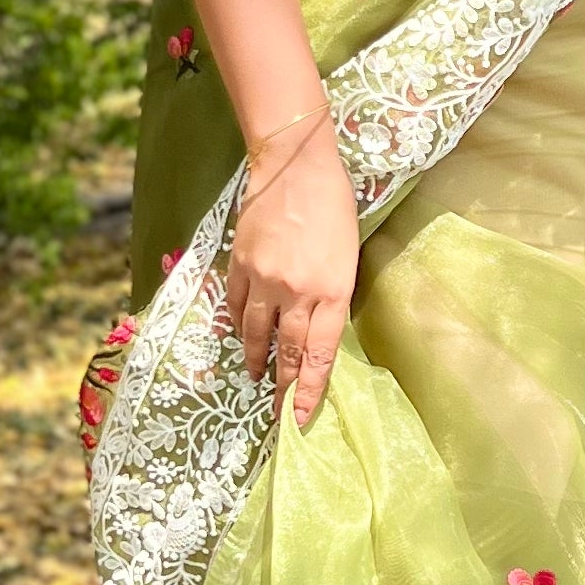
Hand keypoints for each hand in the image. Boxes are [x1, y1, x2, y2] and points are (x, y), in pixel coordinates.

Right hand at [221, 123, 359, 426]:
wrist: (296, 166)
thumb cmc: (335, 206)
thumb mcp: (349, 256)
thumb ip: (333, 296)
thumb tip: (317, 330)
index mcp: (332, 291)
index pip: (319, 354)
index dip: (308, 391)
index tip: (299, 419)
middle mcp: (297, 292)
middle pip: (287, 351)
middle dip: (282, 388)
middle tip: (276, 415)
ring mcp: (264, 279)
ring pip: (256, 333)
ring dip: (256, 359)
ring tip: (256, 376)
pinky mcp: (241, 264)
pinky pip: (235, 305)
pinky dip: (238, 325)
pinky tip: (240, 335)